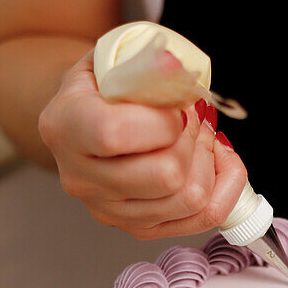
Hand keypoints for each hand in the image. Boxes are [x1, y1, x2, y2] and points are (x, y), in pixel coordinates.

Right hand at [38, 50, 246, 238]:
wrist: (84, 120)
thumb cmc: (103, 87)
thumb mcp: (114, 57)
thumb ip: (144, 60)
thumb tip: (177, 67)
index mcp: (66, 127)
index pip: (115, 134)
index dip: (163, 120)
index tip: (176, 105)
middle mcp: (81, 178)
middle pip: (164, 176)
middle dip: (193, 141)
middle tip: (191, 118)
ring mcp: (109, 210)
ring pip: (188, 199)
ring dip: (208, 163)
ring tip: (199, 137)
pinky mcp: (137, 229)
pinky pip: (200, 219)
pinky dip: (222, 187)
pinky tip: (214, 161)